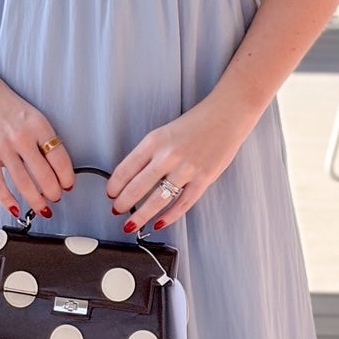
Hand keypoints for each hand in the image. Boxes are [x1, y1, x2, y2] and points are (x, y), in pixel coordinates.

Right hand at [0, 75, 73, 218]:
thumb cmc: (2, 102)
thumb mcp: (30, 114)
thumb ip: (41, 138)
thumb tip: (54, 166)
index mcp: (38, 124)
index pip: (60, 158)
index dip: (68, 177)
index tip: (69, 184)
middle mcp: (21, 136)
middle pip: (45, 176)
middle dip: (54, 193)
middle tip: (57, 197)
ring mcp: (2, 147)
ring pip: (24, 184)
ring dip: (36, 201)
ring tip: (43, 208)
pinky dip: (8, 200)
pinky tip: (16, 208)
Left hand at [107, 100, 248, 233]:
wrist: (227, 115)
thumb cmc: (197, 123)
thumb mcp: (165, 132)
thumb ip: (150, 153)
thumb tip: (133, 178)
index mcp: (154, 141)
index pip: (125, 168)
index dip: (114, 185)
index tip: (110, 193)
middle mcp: (168, 155)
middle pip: (137, 187)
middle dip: (123, 203)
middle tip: (117, 210)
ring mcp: (187, 169)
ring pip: (157, 200)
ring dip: (141, 216)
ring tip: (132, 224)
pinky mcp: (204, 179)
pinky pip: (183, 204)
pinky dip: (169, 217)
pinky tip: (159, 223)